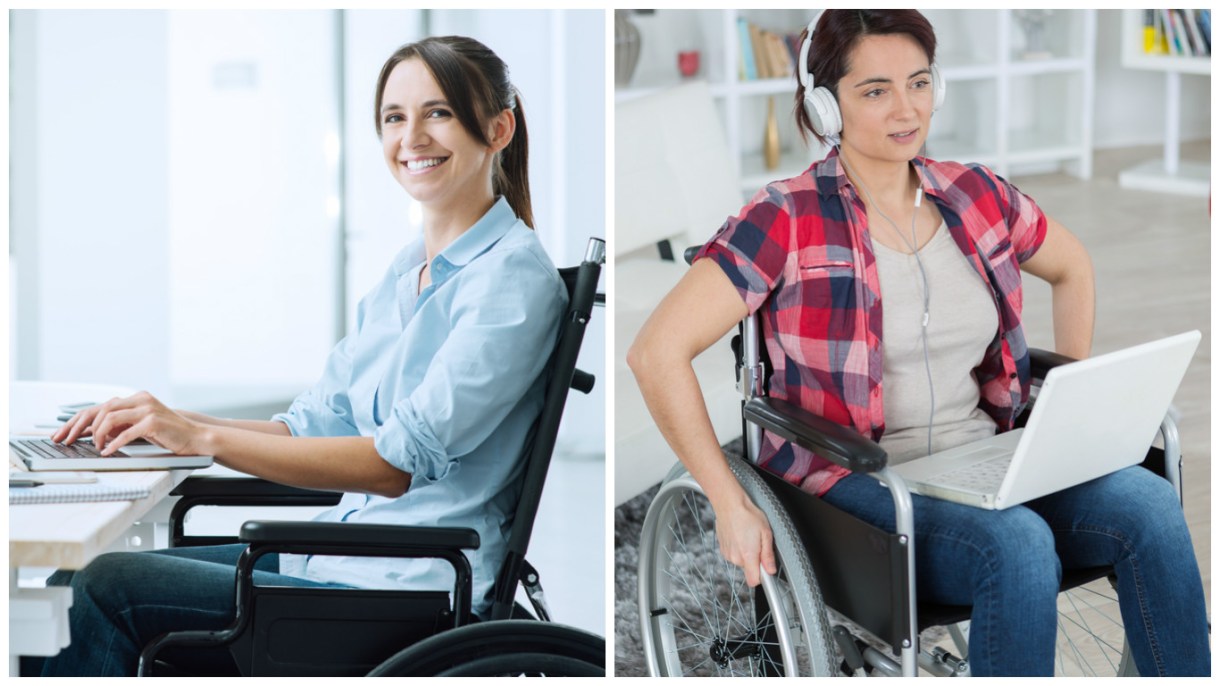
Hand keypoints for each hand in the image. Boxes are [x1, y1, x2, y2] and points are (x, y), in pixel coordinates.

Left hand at [51, 391, 203, 455]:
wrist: (195, 437)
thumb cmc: (168, 434)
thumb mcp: (139, 426)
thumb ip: (120, 425)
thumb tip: (93, 433)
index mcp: (135, 398)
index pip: (99, 406)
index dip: (77, 420)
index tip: (62, 433)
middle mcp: (140, 399)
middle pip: (100, 409)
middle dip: (79, 427)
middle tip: (68, 441)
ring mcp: (147, 409)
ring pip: (110, 418)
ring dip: (98, 435)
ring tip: (97, 448)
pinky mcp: (153, 422)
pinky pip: (126, 433)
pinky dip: (114, 443)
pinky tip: (108, 451)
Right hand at [713, 495, 777, 586]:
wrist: (729, 504)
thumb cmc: (748, 515)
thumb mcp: (766, 533)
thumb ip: (768, 555)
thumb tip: (771, 570)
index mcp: (748, 556)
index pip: (754, 581)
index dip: (762, 578)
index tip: (766, 569)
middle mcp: (735, 558)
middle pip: (749, 569)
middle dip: (755, 560)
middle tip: (758, 543)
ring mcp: (727, 554)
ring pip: (741, 561)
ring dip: (746, 553)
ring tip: (748, 536)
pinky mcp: (722, 549)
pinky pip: (734, 555)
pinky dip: (738, 548)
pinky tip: (740, 535)